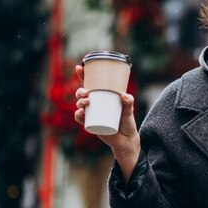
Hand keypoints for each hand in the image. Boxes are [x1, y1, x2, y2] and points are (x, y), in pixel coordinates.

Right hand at [74, 64, 140, 180]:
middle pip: (82, 94)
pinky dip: (78, 115)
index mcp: (102, 97)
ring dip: (79, 101)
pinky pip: (81, 118)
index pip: (91, 84)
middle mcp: (95, 104)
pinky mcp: (90, 124)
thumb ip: (129, 102)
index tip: (80, 67)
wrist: (126, 140)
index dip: (83, 75)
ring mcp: (92, 114)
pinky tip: (81, 113)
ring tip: (86, 102)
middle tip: (86, 93)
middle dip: (80, 91)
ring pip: (80, 105)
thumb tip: (124, 95)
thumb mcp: (129, 111)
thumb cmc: (127, 122)